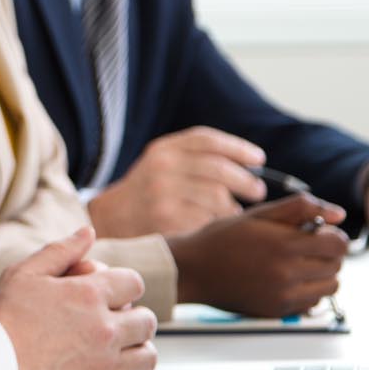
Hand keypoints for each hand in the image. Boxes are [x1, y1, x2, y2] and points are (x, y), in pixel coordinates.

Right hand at [0, 229, 158, 369]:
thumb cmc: (0, 320)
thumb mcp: (24, 273)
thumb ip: (61, 250)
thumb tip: (87, 233)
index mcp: (88, 295)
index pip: (134, 283)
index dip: (123, 284)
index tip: (112, 293)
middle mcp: (104, 330)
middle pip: (146, 320)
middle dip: (133, 316)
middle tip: (116, 320)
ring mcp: (104, 365)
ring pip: (147, 356)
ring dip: (137, 348)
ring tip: (121, 347)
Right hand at [85, 128, 265, 238]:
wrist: (109, 220)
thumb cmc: (147, 192)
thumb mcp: (162, 163)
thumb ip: (196, 157)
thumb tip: (251, 163)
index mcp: (163, 149)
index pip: (208, 140)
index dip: (239, 148)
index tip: (258, 159)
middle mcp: (162, 168)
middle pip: (220, 170)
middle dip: (246, 181)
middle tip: (257, 191)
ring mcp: (163, 195)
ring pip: (218, 199)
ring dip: (233, 208)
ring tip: (233, 213)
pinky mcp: (166, 222)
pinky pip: (208, 222)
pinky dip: (219, 226)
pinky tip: (216, 228)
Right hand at [166, 193, 349, 317]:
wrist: (193, 270)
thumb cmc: (221, 239)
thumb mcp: (259, 214)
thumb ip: (300, 208)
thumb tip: (338, 213)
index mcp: (284, 245)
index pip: (338, 244)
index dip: (334, 235)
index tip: (322, 233)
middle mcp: (287, 274)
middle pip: (336, 266)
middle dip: (328, 254)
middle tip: (308, 247)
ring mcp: (283, 296)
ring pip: (330, 288)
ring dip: (323, 275)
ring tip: (301, 264)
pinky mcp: (277, 312)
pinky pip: (312, 304)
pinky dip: (308, 292)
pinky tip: (289, 280)